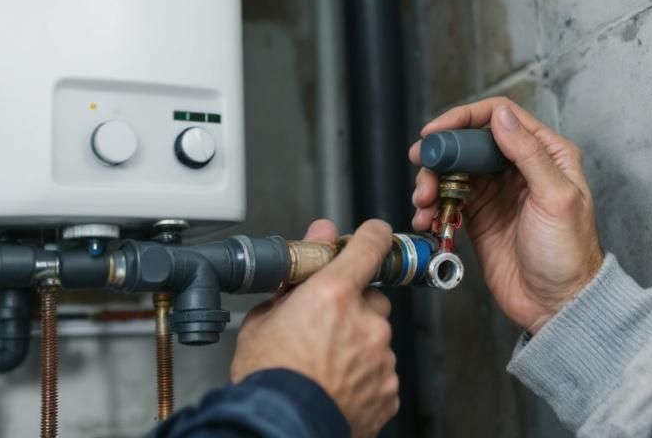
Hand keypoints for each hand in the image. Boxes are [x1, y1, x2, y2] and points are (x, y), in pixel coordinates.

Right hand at [231, 219, 398, 437]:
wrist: (284, 426)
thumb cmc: (268, 378)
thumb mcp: (263, 319)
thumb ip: (293, 280)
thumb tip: (308, 250)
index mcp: (333, 295)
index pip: (368, 247)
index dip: (372, 235)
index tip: (374, 233)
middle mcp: (365, 322)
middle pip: (371, 298)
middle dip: (352, 306)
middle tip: (323, 324)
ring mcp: (381, 358)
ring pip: (376, 337)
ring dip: (357, 343)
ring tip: (324, 362)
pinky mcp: (388, 389)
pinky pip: (379, 371)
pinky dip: (363, 374)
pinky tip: (336, 383)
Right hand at [410, 97, 602, 332]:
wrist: (557, 304)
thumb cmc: (569, 255)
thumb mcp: (555, 198)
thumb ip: (529, 154)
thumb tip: (502, 116)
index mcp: (546, 154)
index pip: (500, 116)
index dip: (464, 118)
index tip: (437, 132)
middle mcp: (519, 168)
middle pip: (468, 143)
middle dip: (440, 153)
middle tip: (421, 165)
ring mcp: (496, 192)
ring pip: (453, 171)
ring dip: (431, 182)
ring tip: (423, 202)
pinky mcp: (479, 217)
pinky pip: (447, 200)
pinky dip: (432, 206)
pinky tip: (428, 218)